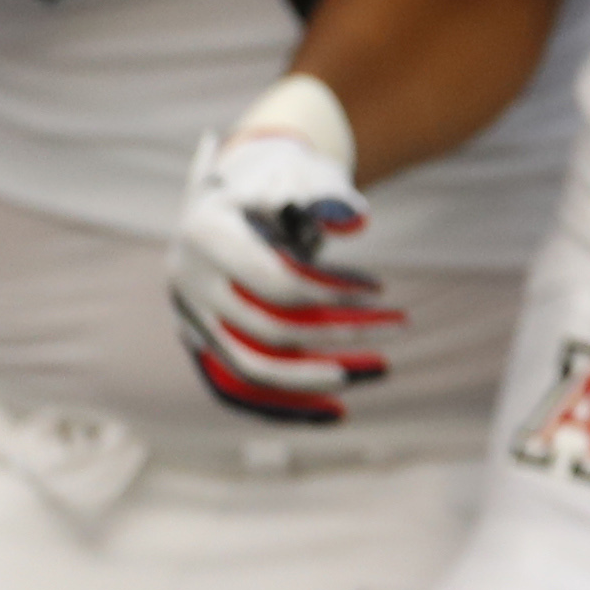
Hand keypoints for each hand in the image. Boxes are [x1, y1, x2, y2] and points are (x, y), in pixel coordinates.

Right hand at [168, 94, 395, 425]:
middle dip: (341, 332)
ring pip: (249, 371)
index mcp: (205, 234)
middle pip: (268, 331)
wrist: (239, 190)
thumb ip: (327, 196)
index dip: (333, 291)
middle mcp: (186, 281)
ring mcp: (189, 317)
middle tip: (402, 325)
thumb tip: (355, 222)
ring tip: (381, 370)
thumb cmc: (281, 177)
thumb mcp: (303, 174)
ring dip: (317, 381)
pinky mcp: (201, 343)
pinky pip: (237, 390)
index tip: (381, 288)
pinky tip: (338, 414)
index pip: (275, 281)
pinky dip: (285, 407)